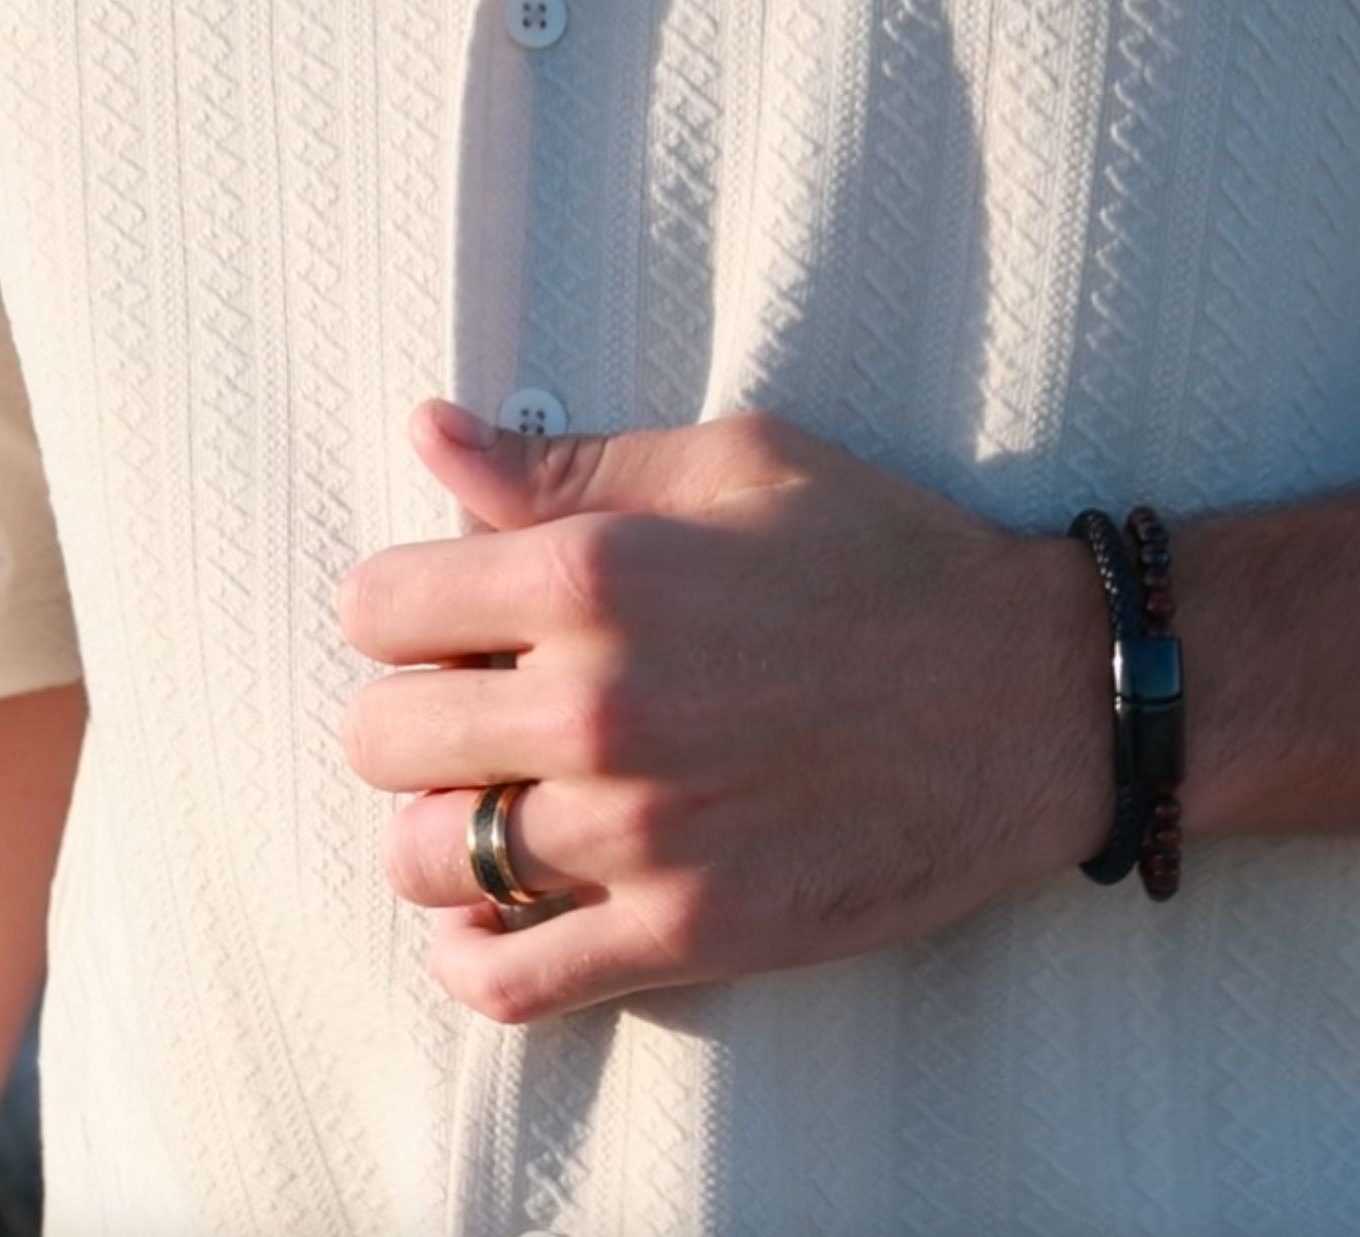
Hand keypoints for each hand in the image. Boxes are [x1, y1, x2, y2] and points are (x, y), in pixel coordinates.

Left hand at [336, 401, 1109, 1022]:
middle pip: (378, 737)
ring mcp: (637, 836)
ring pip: (420, 860)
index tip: (452, 617)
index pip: (375, 608)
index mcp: (591, 575)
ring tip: (498, 799)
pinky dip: (471, 953)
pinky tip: (497, 910)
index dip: (402, 606)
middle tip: (480, 707)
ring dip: (437, 828)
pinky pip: (505, 980)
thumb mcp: (731, 465)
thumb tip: (427, 431)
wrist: (1037, 696)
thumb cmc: (883, 556)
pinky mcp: (686, 935)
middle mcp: (594, 710)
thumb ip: (561, 462)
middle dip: (411, 713)